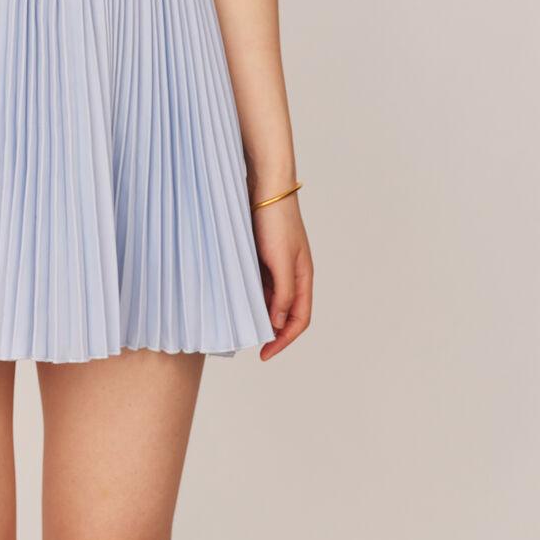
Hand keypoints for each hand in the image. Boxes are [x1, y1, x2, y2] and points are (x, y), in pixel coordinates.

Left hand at [252, 191, 311, 358]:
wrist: (264, 186)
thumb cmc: (276, 220)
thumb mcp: (281, 260)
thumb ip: (283, 292)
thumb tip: (280, 322)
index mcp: (304, 276)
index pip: (299, 319)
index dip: (284, 340)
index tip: (264, 353)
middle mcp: (293, 275)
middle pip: (286, 313)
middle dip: (272, 331)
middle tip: (250, 343)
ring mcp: (277, 266)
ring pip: (270, 300)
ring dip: (259, 314)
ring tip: (240, 325)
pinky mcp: (262, 257)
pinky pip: (258, 285)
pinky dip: (250, 297)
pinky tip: (236, 301)